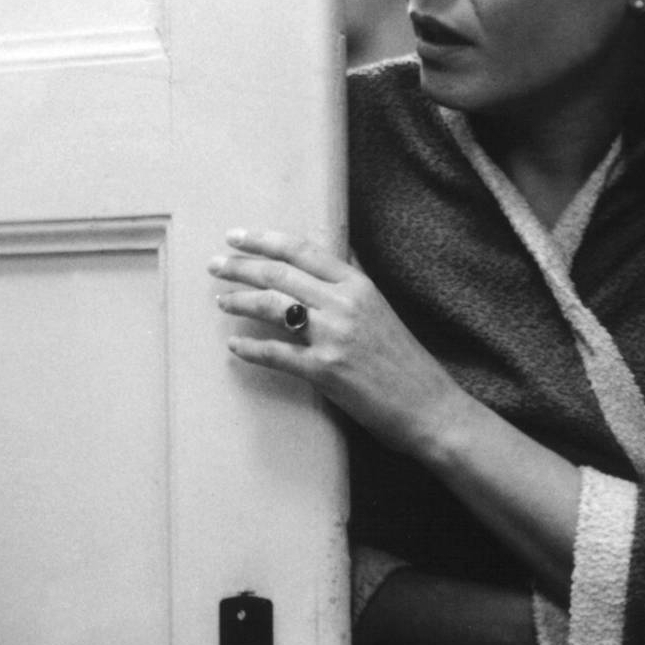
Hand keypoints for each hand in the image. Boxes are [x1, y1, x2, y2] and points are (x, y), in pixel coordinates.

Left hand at [207, 228, 464, 455]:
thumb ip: (352, 283)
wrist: (430, 407)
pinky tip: (234, 347)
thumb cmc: (405, 361)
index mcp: (358, 285)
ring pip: (272, 306)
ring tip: (221, 301)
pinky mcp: (326, 371)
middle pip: (279, 273)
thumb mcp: (381, 309)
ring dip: (240, 301)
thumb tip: (332, 255)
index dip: (263, 240)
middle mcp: (344, 303)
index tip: (235, 237)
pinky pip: (276, 354)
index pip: (301, 250)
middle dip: (240, 267)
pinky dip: (250, 350)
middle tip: (214, 265)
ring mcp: (334, 336)